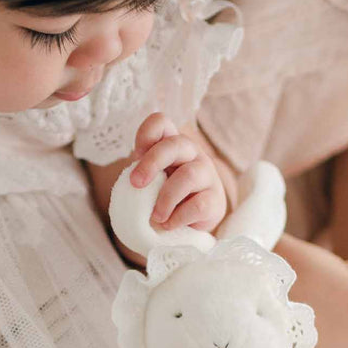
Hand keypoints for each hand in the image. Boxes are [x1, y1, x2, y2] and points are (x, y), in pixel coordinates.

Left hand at [129, 112, 227, 232]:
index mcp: (171, 144)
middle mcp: (192, 154)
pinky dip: (178, 218)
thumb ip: (141, 177)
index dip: (145, 135)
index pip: (161, 123)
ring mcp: (207, 175)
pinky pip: (197, 205)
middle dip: (151, 163)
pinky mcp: (215, 199)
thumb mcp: (150, 182)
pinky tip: (169, 224)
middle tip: (135, 184)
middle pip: (175, 144)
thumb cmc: (165, 197)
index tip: (136, 155)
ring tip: (156, 217)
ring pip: (188, 176)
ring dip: (166, 199)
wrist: (190, 224)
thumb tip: (132, 187)